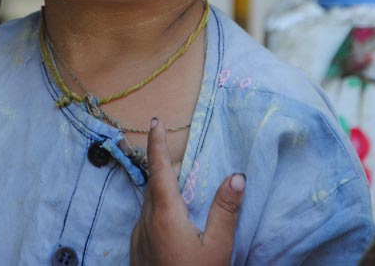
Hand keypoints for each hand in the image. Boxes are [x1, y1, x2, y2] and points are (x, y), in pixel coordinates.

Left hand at [131, 118, 244, 265]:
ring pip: (148, 204)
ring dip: (161, 191)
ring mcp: (138, 238)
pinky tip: (173, 223)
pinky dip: (158, 211)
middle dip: (162, 166)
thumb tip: (237, 176)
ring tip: (178, 186)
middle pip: (153, 184)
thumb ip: (225, 210)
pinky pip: (146, 221)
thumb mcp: (217, 248)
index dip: (156, 142)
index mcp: (164, 213)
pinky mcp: (137, 253)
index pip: (158, 168)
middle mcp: (146, 221)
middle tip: (174, 150)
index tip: (154, 121)